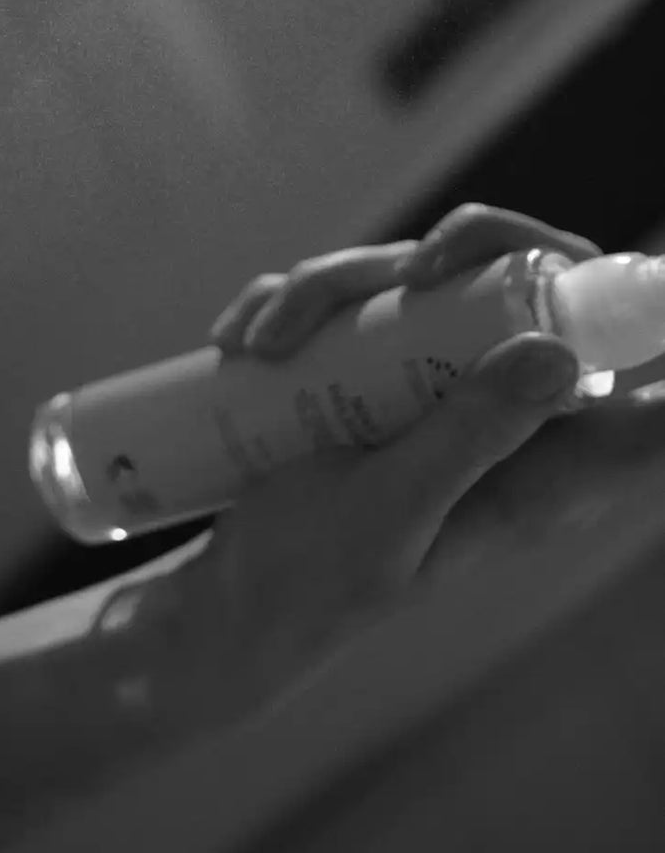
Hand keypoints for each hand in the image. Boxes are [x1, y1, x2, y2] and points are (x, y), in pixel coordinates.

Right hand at [162, 204, 664, 718]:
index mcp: (539, 463)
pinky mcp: (363, 366)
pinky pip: (343, 294)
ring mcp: (424, 384)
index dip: (629, 314)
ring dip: (326, 287)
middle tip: (405, 273)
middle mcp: (494, 413)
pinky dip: (284, 302)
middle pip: (518, 281)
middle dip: (453, 253)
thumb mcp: (394, 507)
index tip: (601, 272)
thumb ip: (472, 437)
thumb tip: (559, 350)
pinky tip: (238, 342)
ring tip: (262, 346)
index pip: (628, 381)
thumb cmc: (318, 578)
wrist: (228, 600)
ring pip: (414, 273)